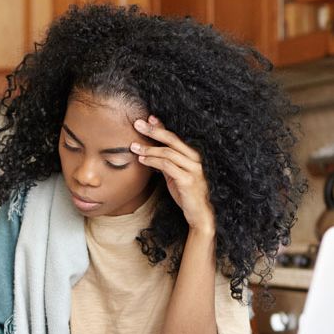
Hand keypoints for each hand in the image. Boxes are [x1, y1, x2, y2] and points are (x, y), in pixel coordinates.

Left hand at [131, 116, 214, 234]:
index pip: (175, 137)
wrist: (199, 214)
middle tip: (137, 124)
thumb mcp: (175, 175)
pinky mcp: (188, 180)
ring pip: (168, 153)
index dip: (161, 127)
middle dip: (153, 131)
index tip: (148, 118)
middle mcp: (195, 159)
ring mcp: (193, 169)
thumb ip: (167, 163)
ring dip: (149, 149)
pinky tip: (142, 160)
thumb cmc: (187, 194)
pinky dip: (153, 161)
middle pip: (172, 140)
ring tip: (134, 147)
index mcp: (192, 156)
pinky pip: (167, 166)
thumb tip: (151, 152)